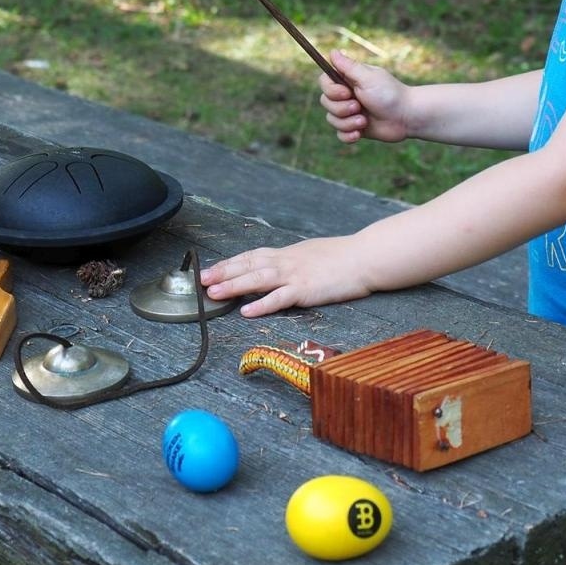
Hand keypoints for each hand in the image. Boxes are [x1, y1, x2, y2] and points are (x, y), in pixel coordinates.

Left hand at [199, 235, 369, 316]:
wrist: (365, 257)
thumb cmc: (341, 258)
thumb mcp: (310, 254)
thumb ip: (292, 261)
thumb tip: (278, 266)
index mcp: (286, 254)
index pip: (251, 256)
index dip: (229, 263)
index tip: (210, 268)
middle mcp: (285, 262)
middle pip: (248, 265)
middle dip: (222, 273)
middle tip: (200, 280)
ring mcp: (294, 275)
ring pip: (257, 279)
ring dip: (233, 285)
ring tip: (213, 292)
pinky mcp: (306, 290)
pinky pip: (279, 299)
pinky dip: (261, 304)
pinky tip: (246, 310)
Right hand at [321, 49, 409, 143]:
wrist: (408, 117)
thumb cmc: (390, 94)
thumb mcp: (368, 78)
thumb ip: (348, 66)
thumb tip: (332, 51)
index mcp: (349, 80)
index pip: (324, 82)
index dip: (331, 90)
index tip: (346, 93)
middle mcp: (347, 95)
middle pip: (325, 102)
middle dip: (340, 109)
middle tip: (359, 107)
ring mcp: (350, 112)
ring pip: (331, 120)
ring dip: (347, 123)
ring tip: (364, 121)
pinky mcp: (355, 128)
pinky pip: (340, 134)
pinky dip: (348, 135)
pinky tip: (359, 133)